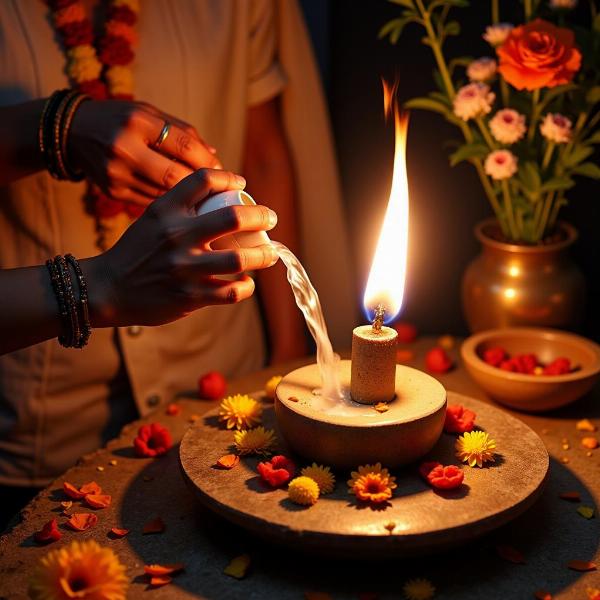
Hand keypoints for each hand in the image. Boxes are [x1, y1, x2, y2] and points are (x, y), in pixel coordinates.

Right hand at [69, 99, 220, 207]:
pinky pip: (150, 202)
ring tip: (205, 200)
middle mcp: (124, 147)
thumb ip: (183, 132)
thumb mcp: (149, 114)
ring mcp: (115, 173)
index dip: (209, 162)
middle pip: (176, 176)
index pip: (185, 146)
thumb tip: (215, 157)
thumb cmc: (121, 119)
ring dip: (189, 199)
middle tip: (219, 192)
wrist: (72, 132)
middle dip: (202, 187)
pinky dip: (169, 204)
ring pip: (164, 194)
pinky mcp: (112, 192)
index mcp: (137, 121)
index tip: (226, 172)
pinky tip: (181, 205)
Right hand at [83, 169, 278, 326]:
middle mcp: (176, 236)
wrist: (107, 289)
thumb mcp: (152, 219)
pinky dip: (246, 287)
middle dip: (262, 216)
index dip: (230, 178)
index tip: (242, 186)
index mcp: (166, 210)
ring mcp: (185, 268)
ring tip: (271, 253)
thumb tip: (224, 197)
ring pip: (241, 259)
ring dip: (264, 256)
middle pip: (234, 217)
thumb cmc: (136, 251)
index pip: (204, 180)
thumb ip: (181, 207)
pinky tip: (247, 283)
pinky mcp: (190, 296)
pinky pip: (231, 291)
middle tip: (271, 218)